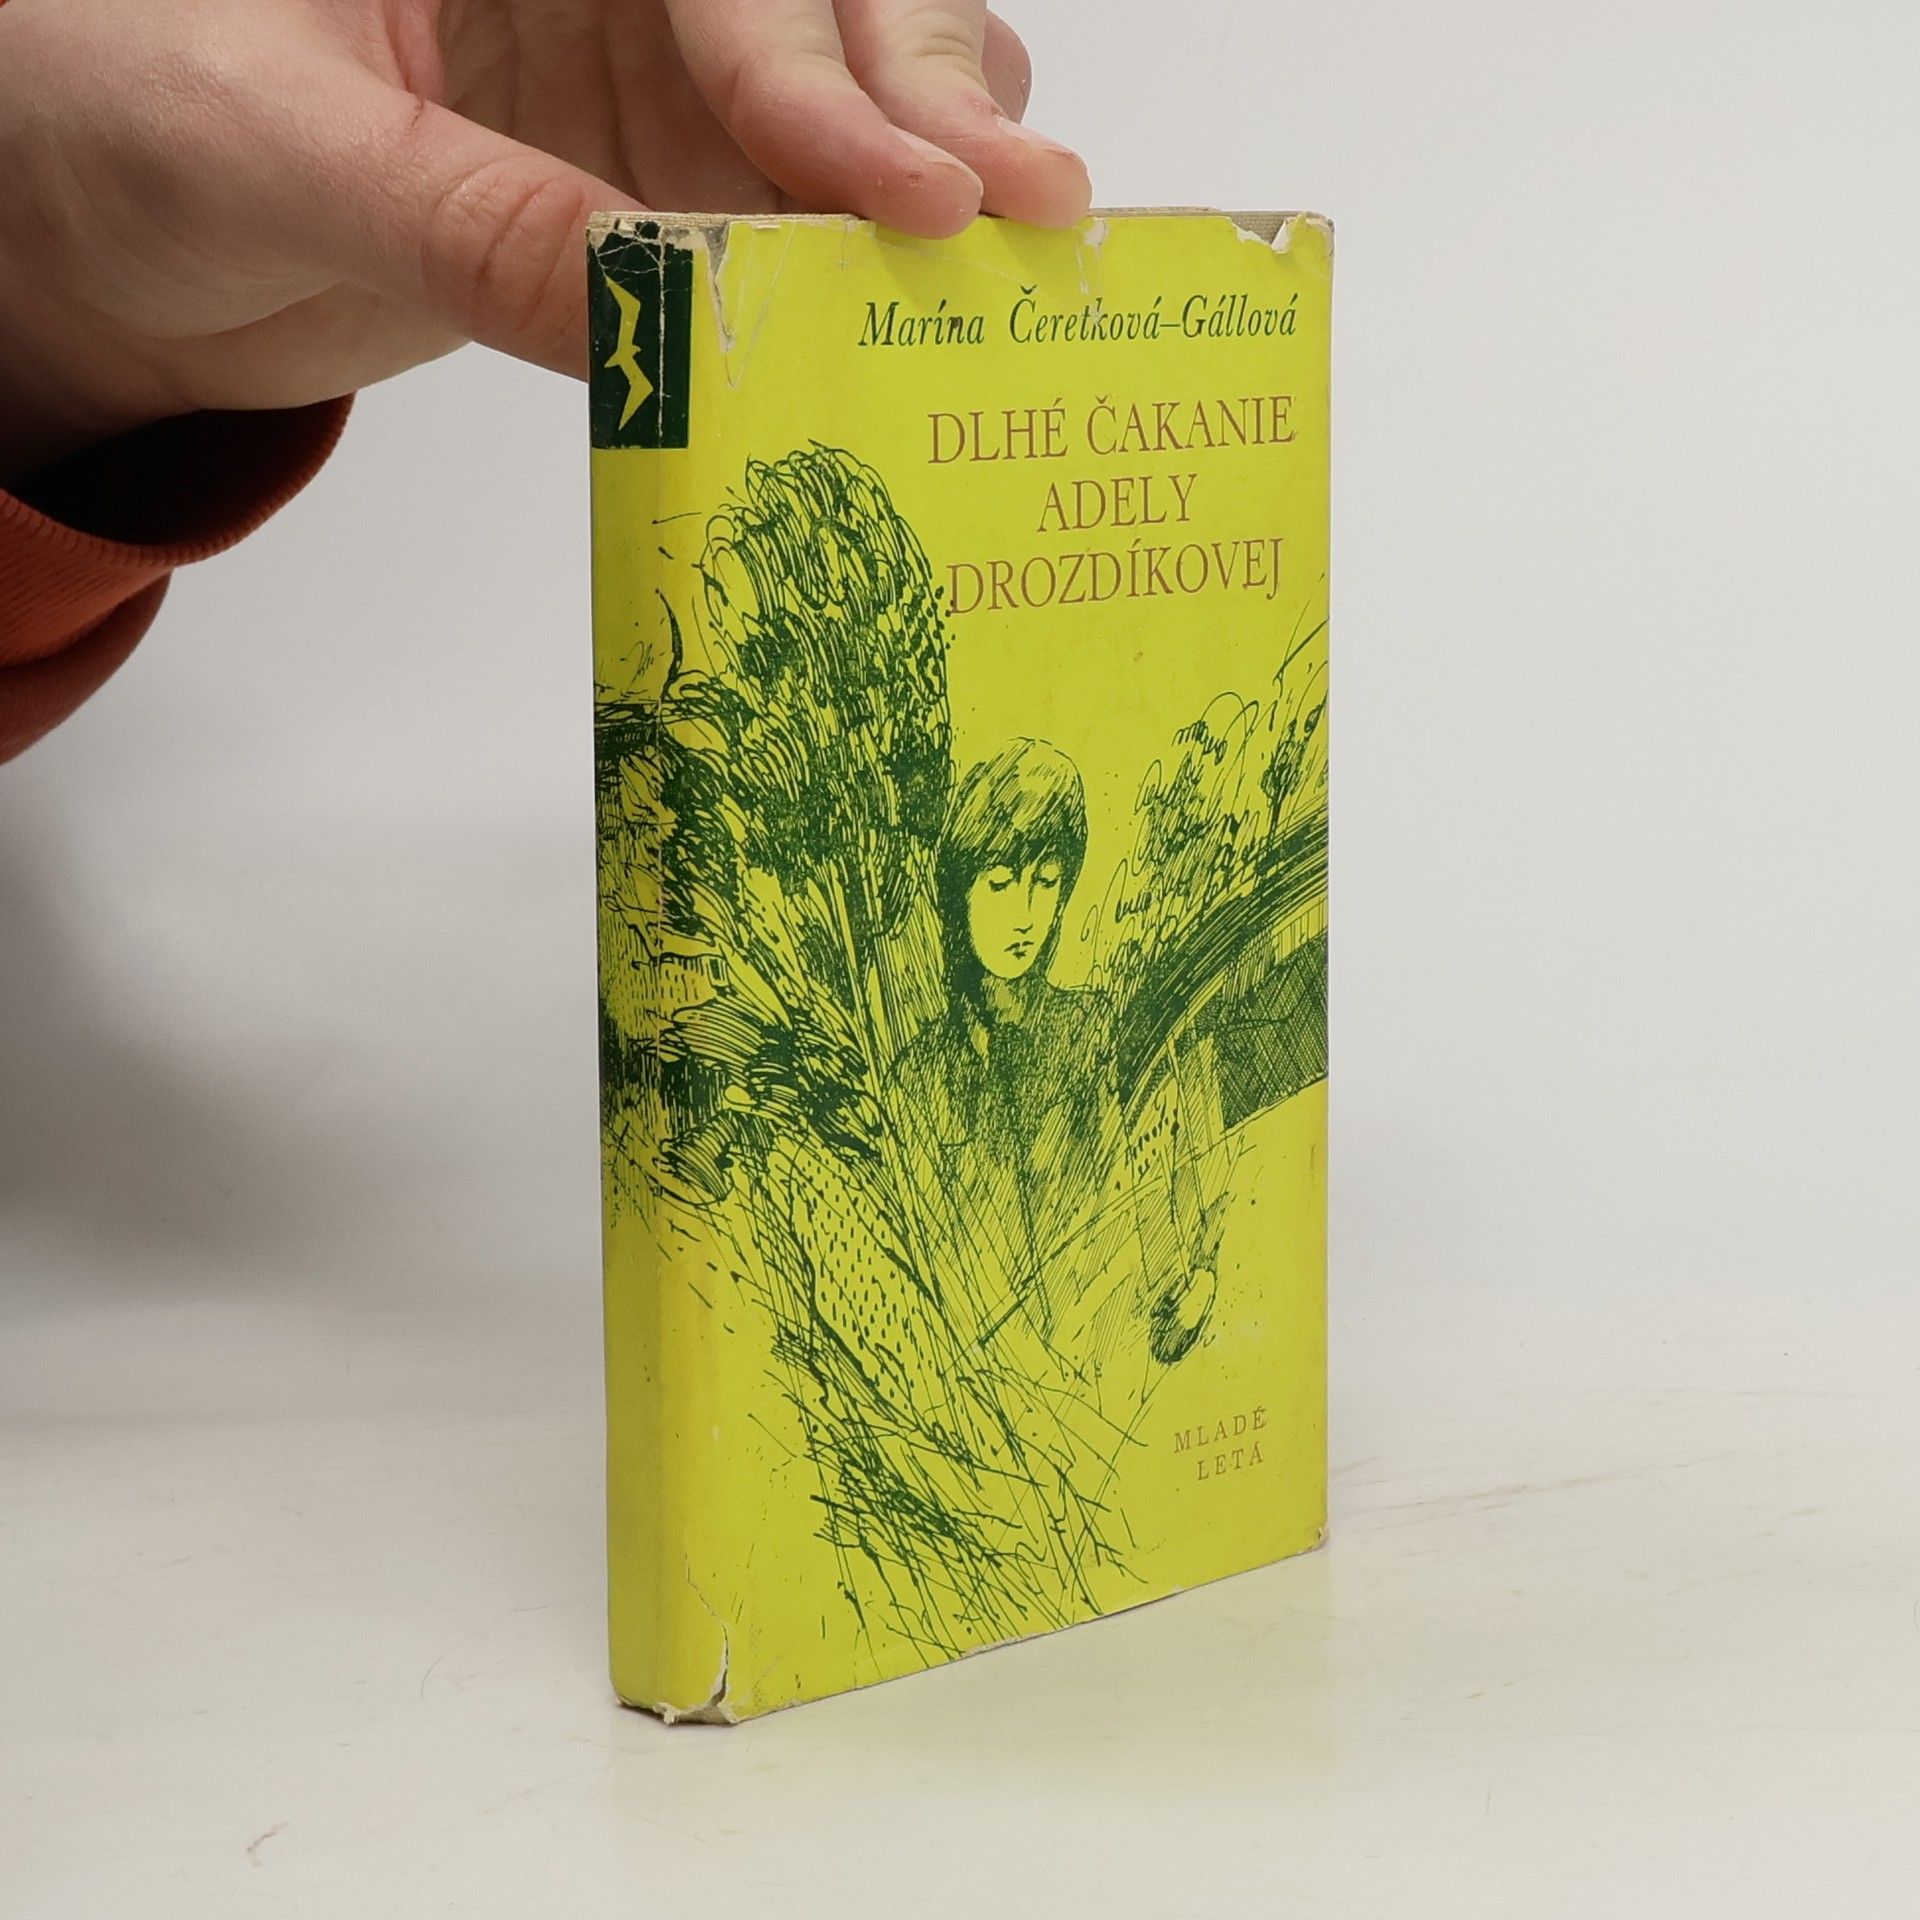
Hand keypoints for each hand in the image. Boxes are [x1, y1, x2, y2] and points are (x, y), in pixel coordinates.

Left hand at [0, 0, 1089, 479]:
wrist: (101, 232)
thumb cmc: (116, 113)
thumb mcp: (265, 144)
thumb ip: (462, 218)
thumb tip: (654, 316)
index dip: (824, 70)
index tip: (903, 194)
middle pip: (838, 3)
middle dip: (937, 99)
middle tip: (1024, 214)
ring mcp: (643, 90)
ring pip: (851, 99)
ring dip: (932, 177)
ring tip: (1006, 270)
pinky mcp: (648, 196)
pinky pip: (784, 229)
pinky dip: (856, 281)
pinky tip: (912, 332)